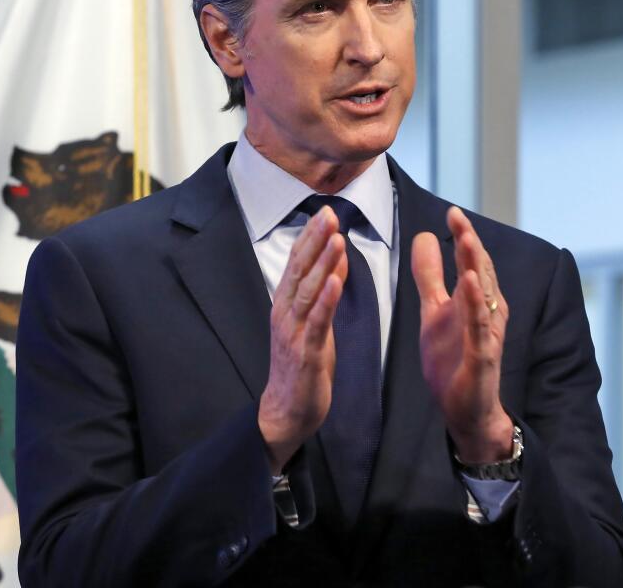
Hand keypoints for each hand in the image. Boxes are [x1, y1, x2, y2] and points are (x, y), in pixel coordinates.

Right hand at [258, 206, 347, 473]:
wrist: (286, 411)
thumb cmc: (302, 365)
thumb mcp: (315, 321)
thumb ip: (324, 289)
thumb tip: (336, 257)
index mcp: (286, 303)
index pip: (297, 262)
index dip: (310, 236)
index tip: (324, 210)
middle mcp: (285, 312)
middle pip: (300, 270)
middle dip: (315, 240)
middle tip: (329, 213)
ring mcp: (293, 331)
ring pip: (308, 291)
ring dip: (322, 263)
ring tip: (336, 238)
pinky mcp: (306, 352)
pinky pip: (317, 322)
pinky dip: (327, 300)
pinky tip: (337, 282)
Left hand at [412, 207, 514, 463]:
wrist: (466, 411)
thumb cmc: (454, 360)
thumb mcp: (434, 311)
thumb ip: (430, 276)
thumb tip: (424, 236)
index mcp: (476, 299)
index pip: (471, 261)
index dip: (463, 236)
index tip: (450, 211)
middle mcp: (487, 311)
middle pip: (480, 270)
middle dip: (470, 242)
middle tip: (457, 216)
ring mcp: (487, 333)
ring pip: (483, 293)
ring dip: (475, 265)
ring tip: (466, 239)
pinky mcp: (483, 355)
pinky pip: (479, 325)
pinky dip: (474, 303)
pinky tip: (467, 283)